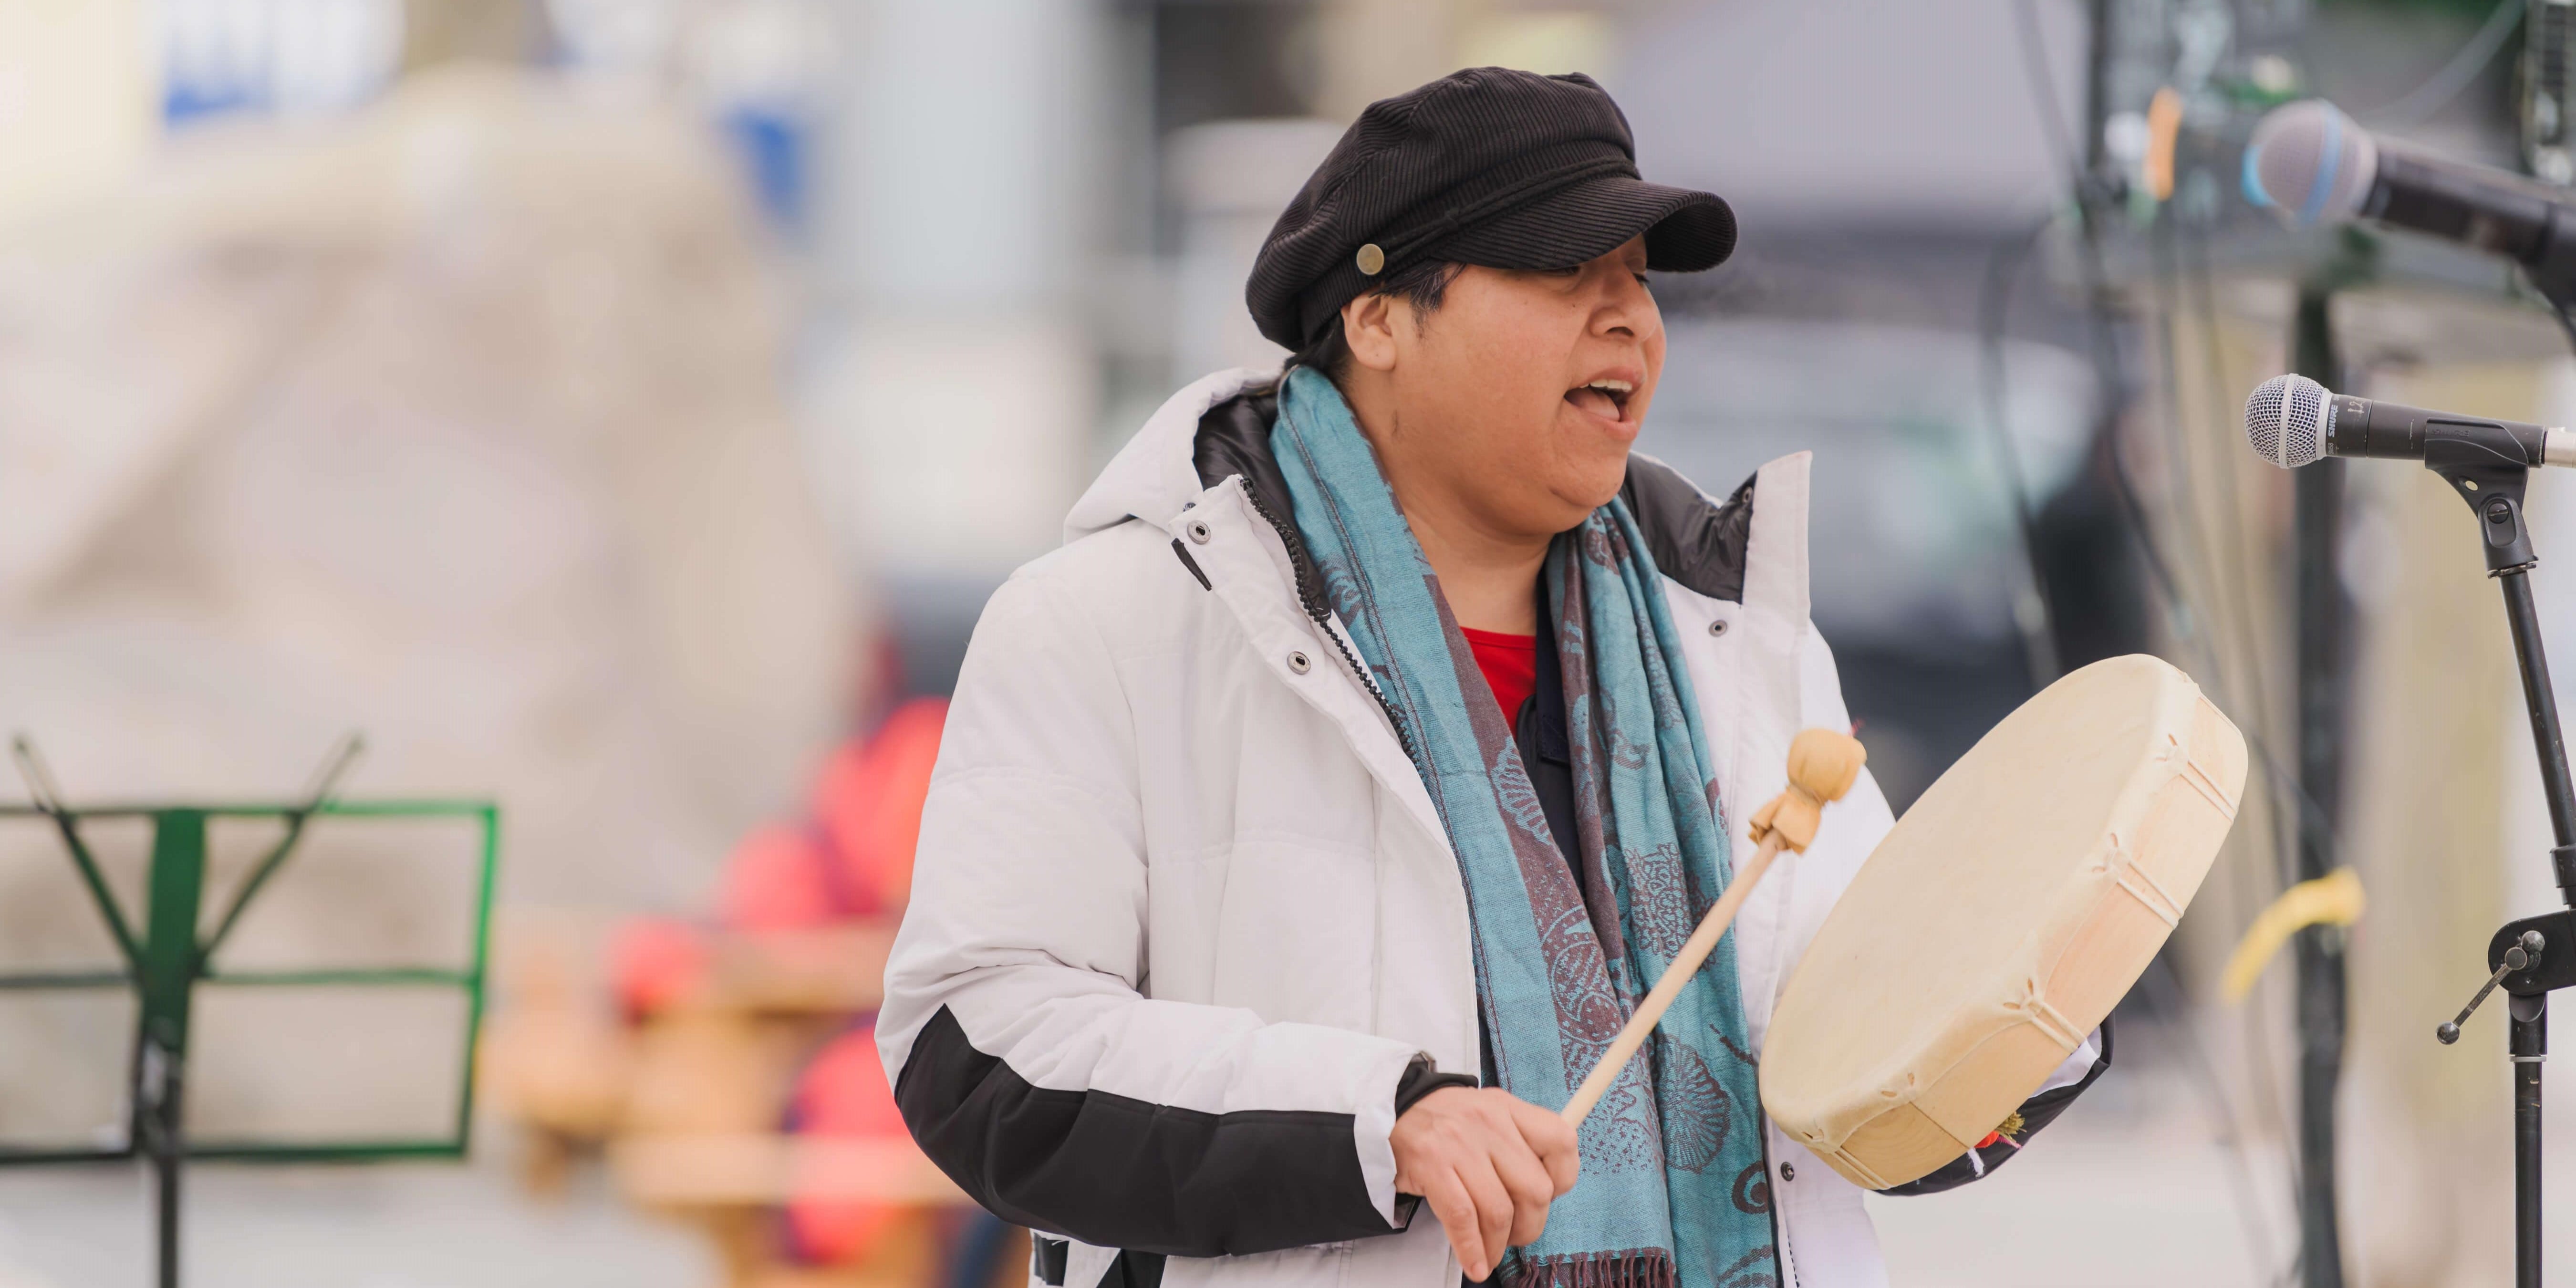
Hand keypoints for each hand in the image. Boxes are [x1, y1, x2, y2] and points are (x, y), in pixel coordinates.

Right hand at [1390, 1086, 1580, 1279]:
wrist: (1390, 1112)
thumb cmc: (1446, 1123)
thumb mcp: (1488, 1115)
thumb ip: (1520, 1142)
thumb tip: (1551, 1189)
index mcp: (1508, 1108)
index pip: (1561, 1141)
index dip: (1563, 1179)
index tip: (1549, 1197)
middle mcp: (1488, 1121)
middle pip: (1534, 1189)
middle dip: (1531, 1225)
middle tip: (1517, 1235)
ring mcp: (1458, 1142)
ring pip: (1498, 1210)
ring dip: (1498, 1244)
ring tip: (1491, 1253)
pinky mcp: (1430, 1164)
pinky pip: (1462, 1217)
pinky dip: (1472, 1249)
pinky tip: (1475, 1263)